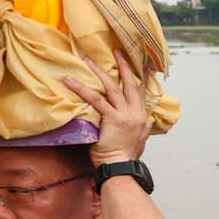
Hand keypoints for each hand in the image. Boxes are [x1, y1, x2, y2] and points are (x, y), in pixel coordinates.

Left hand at [65, 48, 153, 166]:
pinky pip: (96, 100)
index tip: (142, 63)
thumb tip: (148, 122)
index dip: (142, 77)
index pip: (142, 92)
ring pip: (112, 87)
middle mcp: (136, 113)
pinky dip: (82, 89)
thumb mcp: (140, 141)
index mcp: (142, 117)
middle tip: (117, 51)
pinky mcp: (112, 119)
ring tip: (88, 60)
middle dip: (124, 66)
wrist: (121, 168)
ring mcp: (125, 115)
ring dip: (100, 72)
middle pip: (129, 84)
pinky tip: (70, 81)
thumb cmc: (126, 157)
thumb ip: (143, 128)